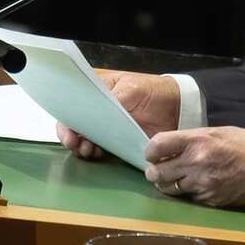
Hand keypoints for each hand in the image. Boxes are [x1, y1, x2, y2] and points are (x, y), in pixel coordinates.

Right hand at [55, 70, 179, 159]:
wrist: (177, 108)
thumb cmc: (153, 91)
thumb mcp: (132, 89)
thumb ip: (114, 100)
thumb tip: (96, 112)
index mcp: (98, 94)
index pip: (74, 106)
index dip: (67, 120)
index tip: (68, 131)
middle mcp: (99, 113)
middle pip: (76, 126)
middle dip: (71, 137)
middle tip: (75, 144)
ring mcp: (108, 129)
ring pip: (86, 140)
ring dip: (82, 148)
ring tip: (86, 150)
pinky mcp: (118, 144)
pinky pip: (103, 151)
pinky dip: (97, 155)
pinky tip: (96, 155)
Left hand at [143, 126, 244, 210]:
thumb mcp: (220, 132)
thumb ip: (194, 139)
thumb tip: (171, 147)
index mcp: (198, 140)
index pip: (157, 146)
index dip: (151, 151)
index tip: (153, 154)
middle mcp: (196, 162)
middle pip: (157, 173)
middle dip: (155, 172)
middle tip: (160, 170)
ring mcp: (203, 184)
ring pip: (170, 189)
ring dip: (171, 185)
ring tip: (180, 178)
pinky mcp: (211, 200)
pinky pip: (190, 198)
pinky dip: (192, 194)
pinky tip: (203, 186)